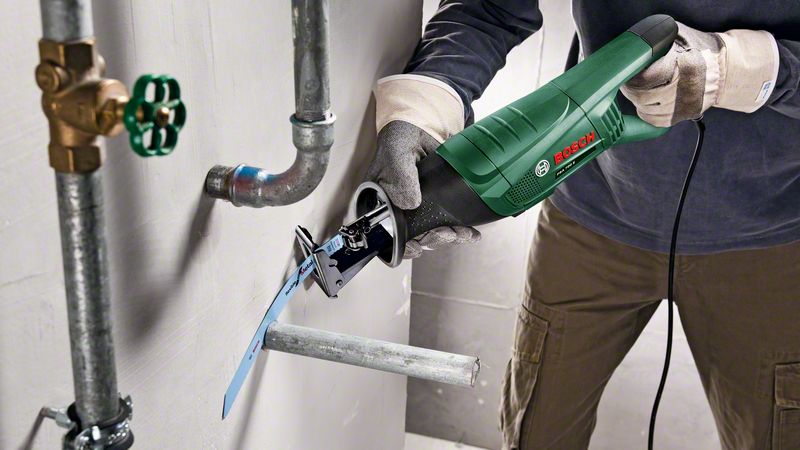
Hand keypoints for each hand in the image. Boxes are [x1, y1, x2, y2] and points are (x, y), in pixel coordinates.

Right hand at [367, 75, 480, 258]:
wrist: (423, 129)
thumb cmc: (400, 138)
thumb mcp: (397, 152)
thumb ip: (400, 175)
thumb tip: (411, 203)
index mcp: (379, 203)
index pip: (384, 234)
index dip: (399, 246)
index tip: (417, 247)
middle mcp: (396, 211)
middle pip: (412, 239)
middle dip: (432, 241)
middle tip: (446, 234)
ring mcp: (417, 211)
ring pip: (431, 235)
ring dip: (448, 238)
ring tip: (462, 234)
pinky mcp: (436, 207)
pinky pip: (446, 226)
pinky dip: (459, 232)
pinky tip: (470, 232)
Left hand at [622, 22, 777, 126]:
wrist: (723, 68)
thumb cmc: (698, 49)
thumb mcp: (679, 37)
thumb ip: (658, 42)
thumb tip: (635, 53)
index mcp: (685, 66)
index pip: (646, 78)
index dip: (632, 77)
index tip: (627, 73)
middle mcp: (686, 89)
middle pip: (643, 96)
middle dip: (631, 90)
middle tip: (627, 83)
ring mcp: (686, 104)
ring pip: (647, 110)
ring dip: (637, 101)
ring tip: (637, 91)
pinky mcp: (685, 115)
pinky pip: (656, 121)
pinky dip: (646, 113)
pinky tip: (646, 104)